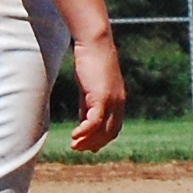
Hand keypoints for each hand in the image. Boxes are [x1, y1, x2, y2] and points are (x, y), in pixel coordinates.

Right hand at [66, 28, 125, 153]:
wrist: (95, 43)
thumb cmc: (91, 62)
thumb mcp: (89, 88)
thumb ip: (88, 105)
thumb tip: (84, 121)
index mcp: (118, 100)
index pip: (114, 127)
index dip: (101, 140)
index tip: (88, 146)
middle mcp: (119, 103)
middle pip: (110, 133)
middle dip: (94, 144)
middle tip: (78, 148)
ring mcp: (112, 101)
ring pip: (103, 130)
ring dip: (88, 141)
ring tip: (74, 145)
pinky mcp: (102, 97)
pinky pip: (94, 122)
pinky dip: (85, 132)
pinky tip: (74, 136)